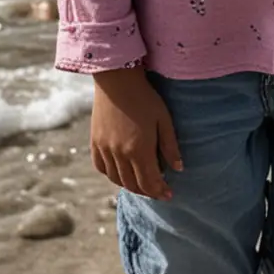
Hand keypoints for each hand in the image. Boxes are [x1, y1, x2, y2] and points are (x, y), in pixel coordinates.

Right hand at [90, 68, 181, 198]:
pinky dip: (112, 175)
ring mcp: (105, 149)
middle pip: (133, 184)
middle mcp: (120, 154)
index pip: (150, 182)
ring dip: (130, 185)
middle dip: (148, 191)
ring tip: (142, 183)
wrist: (117, 79)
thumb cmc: (145, 97)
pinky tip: (121, 173)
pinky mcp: (95, 142)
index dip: (160, 191)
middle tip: (158, 190)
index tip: (169, 194)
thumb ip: (170, 146)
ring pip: (117, 179)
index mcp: (139, 150)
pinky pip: (101, 168)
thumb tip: (179, 169)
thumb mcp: (164, 120)